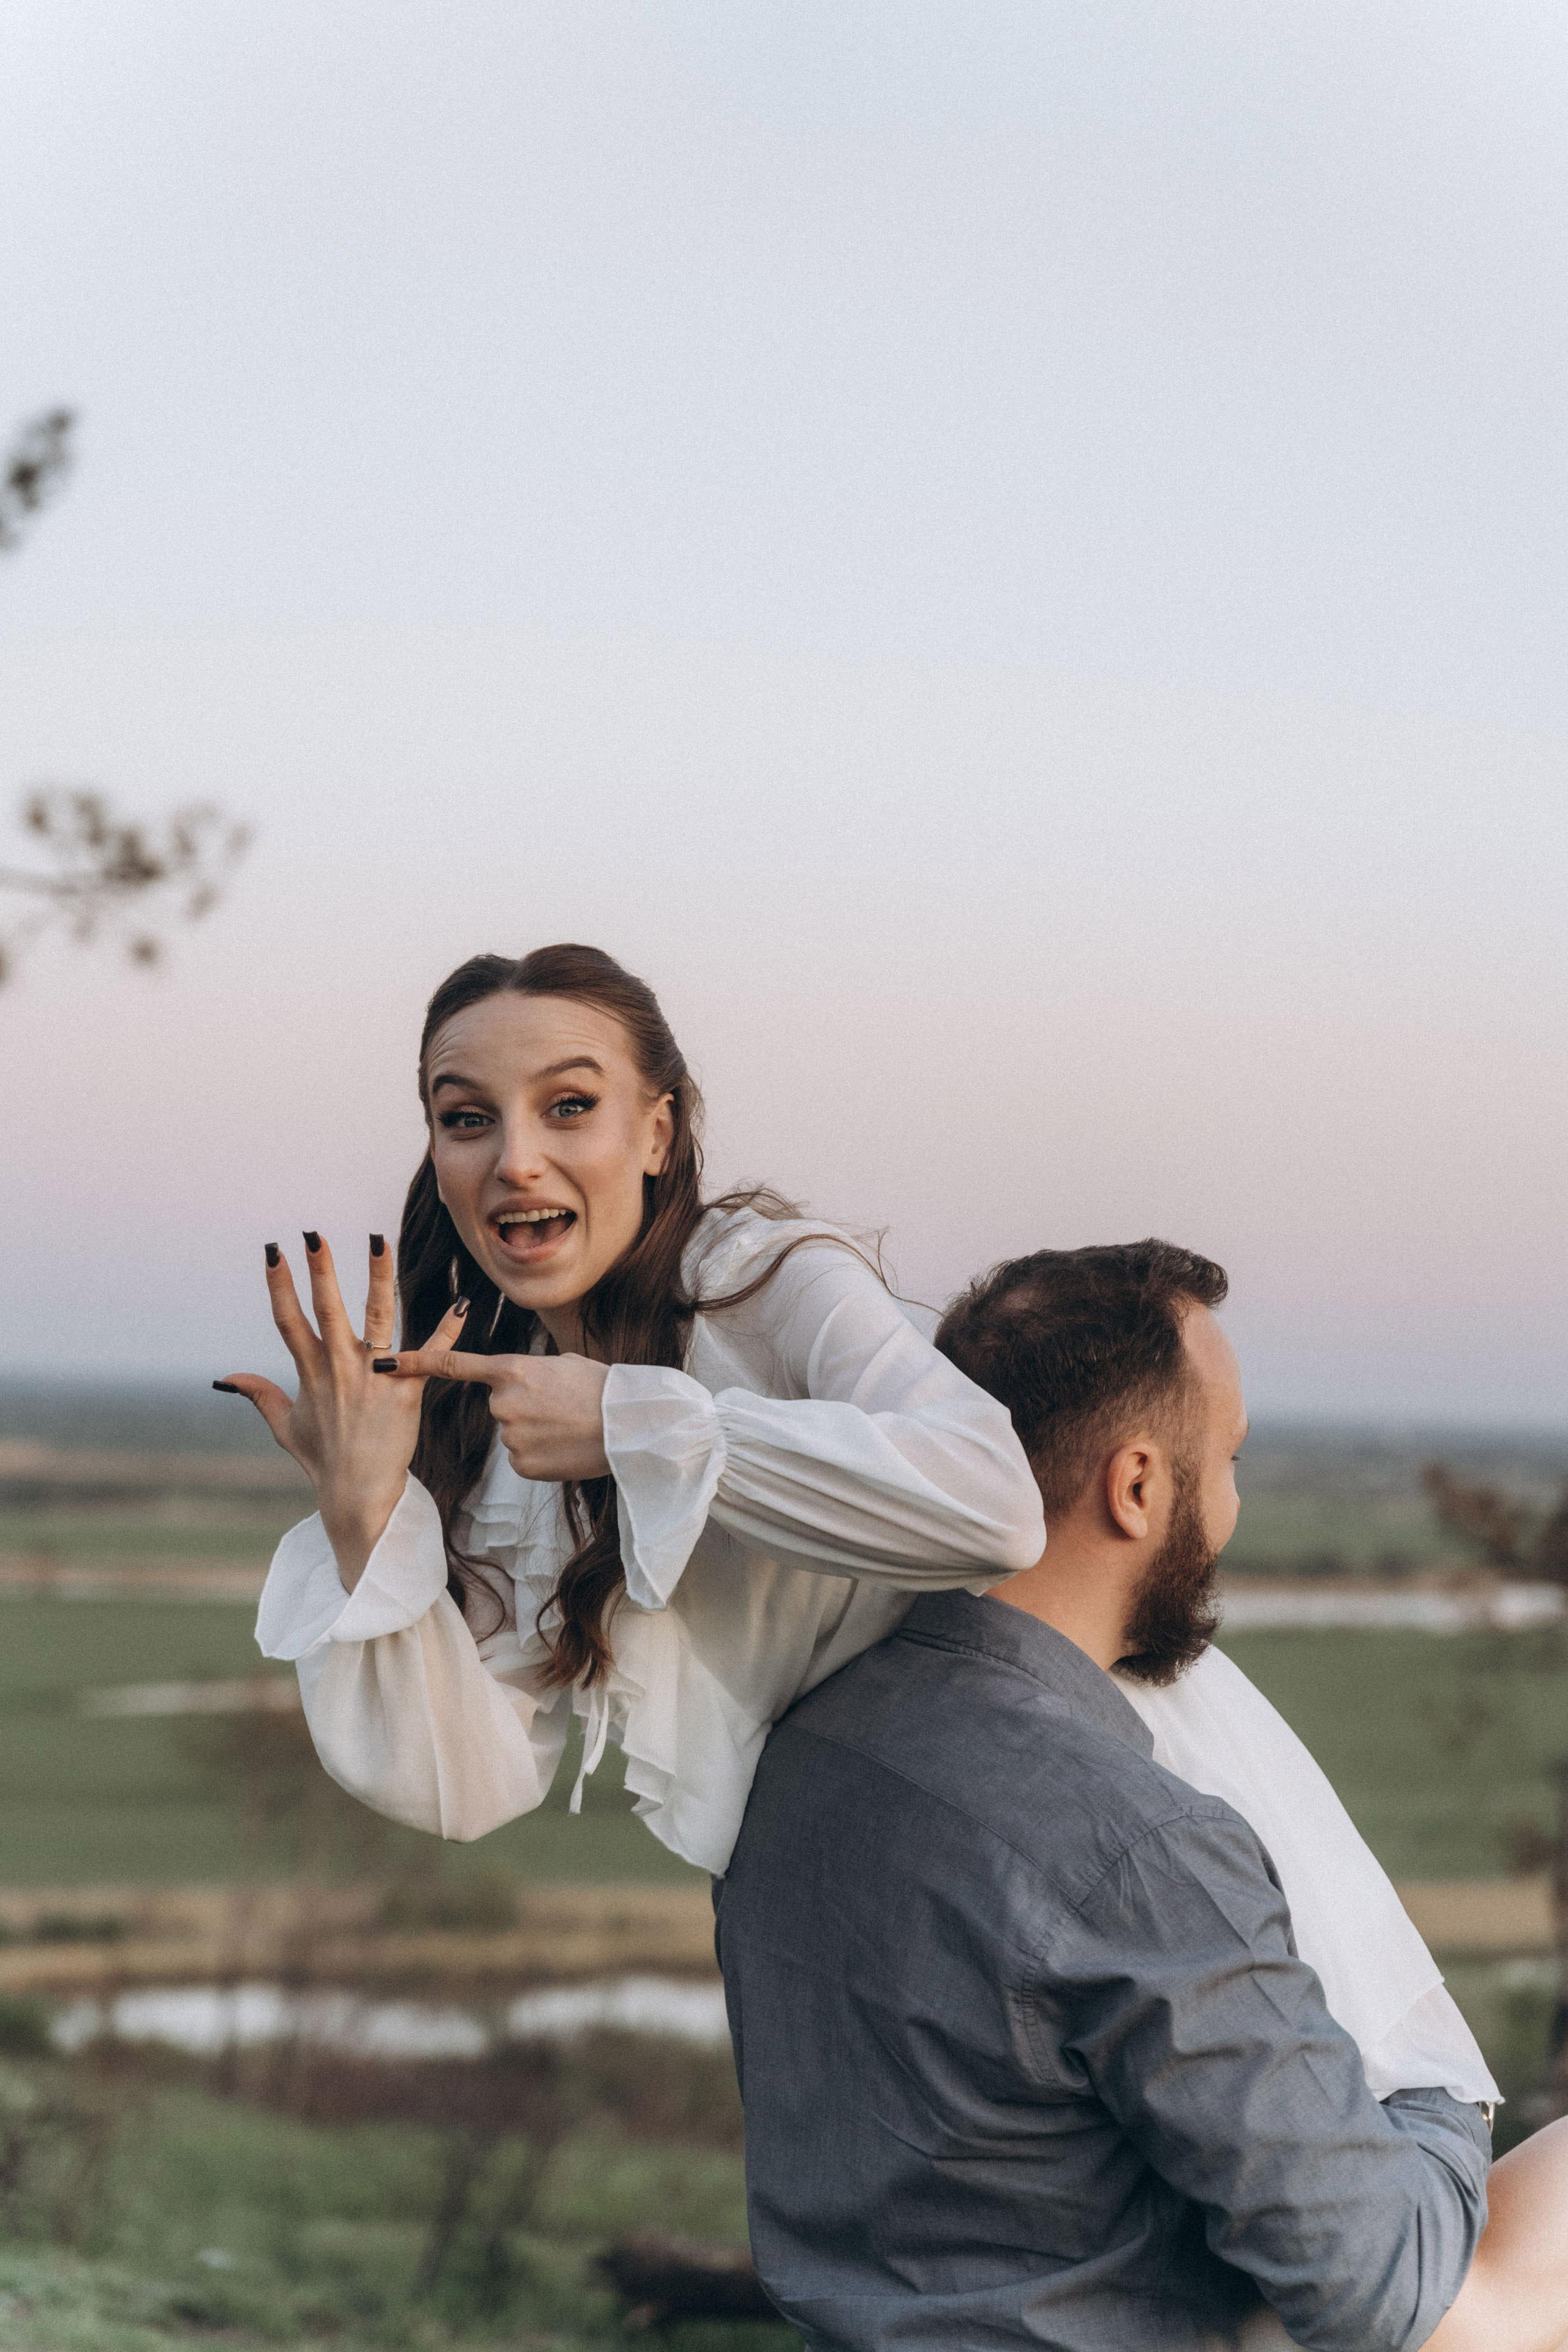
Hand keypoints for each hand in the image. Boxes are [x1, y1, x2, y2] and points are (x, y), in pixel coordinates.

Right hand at [216, 1234, 472, 1586]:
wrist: (358, 1495)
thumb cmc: (323, 1459)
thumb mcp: (285, 1426)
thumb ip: (260, 1395)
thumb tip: (226, 1378)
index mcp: (310, 1372)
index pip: (288, 1319)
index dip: (278, 1284)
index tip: (273, 1250)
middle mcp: (340, 1369)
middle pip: (328, 1309)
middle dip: (321, 1270)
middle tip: (315, 1234)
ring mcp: (374, 1378)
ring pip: (378, 1318)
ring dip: (379, 1278)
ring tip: (379, 1241)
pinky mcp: (406, 1392)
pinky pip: (430, 1354)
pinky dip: (448, 1329)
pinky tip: (462, 1303)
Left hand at [373, 1340, 610, 1482]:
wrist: (629, 1427)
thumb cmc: (603, 1389)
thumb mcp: (563, 1364)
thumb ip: (532, 1371)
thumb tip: (524, 1382)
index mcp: (513, 1369)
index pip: (454, 1366)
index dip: (417, 1363)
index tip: (385, 1363)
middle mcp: (503, 1402)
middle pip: (498, 1405)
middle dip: (523, 1406)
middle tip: (560, 1407)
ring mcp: (511, 1436)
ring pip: (512, 1433)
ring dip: (535, 1431)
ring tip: (568, 1426)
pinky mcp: (522, 1465)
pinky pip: (522, 1458)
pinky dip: (541, 1454)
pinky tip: (565, 1448)